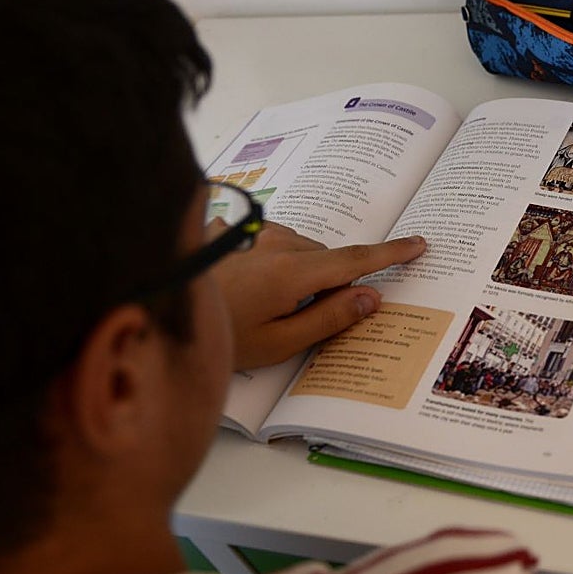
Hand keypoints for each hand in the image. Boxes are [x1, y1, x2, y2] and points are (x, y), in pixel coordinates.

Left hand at [210, 222, 426, 368]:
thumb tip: (370, 297)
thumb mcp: (279, 342)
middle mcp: (277, 242)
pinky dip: (267, 260)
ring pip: (296, 248)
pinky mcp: (229, 231)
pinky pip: (265, 242)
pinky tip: (241, 286)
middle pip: (324, 258)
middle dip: (327, 282)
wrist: (154, 310)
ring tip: (260, 307)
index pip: (355, 260)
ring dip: (295, 272)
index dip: (390, 253)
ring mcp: (251, 233)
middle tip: (298, 320)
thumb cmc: (218, 336)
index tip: (418, 243)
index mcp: (294, 271)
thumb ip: (329, 318)